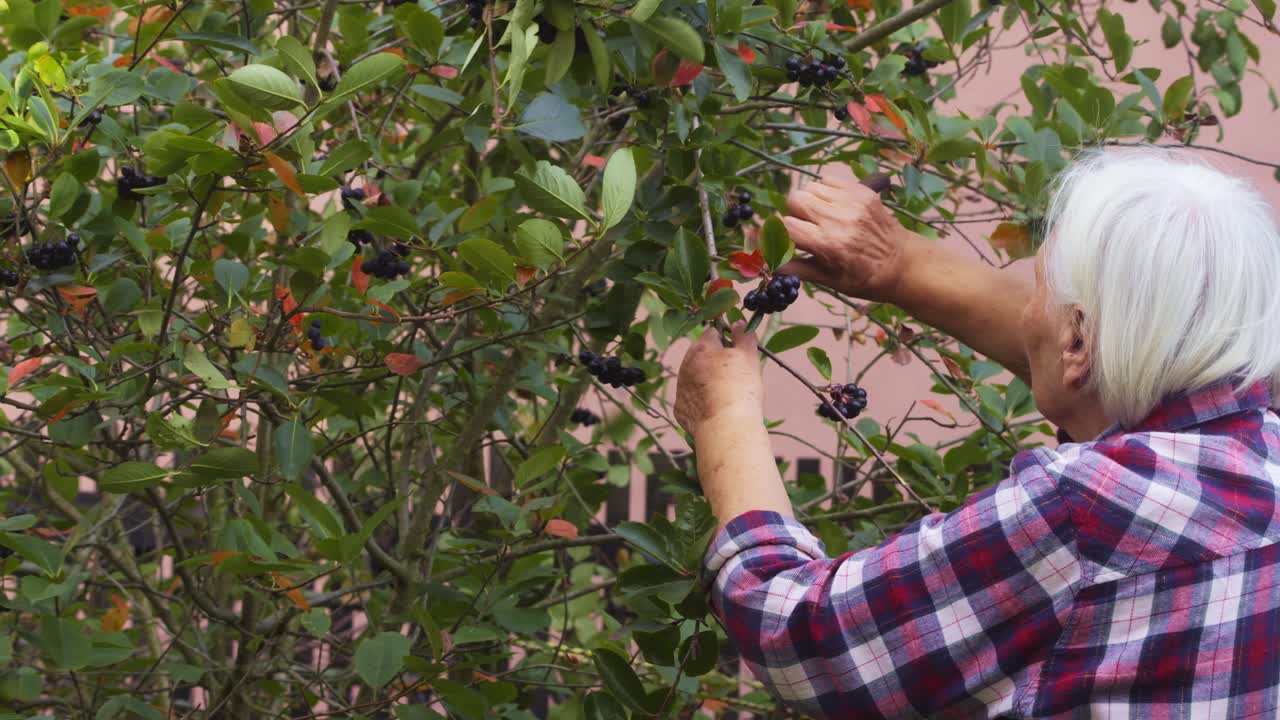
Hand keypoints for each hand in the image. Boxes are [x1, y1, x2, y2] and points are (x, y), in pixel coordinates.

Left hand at [675, 323, 762, 437]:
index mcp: (702, 348)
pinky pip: (692, 399)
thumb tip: (738, 323)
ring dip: (707, 381)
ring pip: (695, 377)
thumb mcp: (749, 356)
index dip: (727, 340)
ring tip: (727, 394)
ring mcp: (681, 387)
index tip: (738, 351)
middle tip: (735, 375)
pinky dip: (702, 401)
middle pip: (701, 355)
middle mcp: (686, 365)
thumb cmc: (740, 387)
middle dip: (715, 361)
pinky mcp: (680, 408)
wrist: (726, 426)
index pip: (713, 332)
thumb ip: (744, 335)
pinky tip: (716, 408)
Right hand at [778, 173, 921, 301]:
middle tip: (806, 227)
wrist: (903, 263)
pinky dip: (824, 192)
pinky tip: (833, 207)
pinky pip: (828, 180)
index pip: (787, 226)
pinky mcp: (861, 191)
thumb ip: (797, 268)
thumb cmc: (865, 278)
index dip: (783, 233)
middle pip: (795, 199)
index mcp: (829, 244)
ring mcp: (851, 201)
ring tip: (820, 217)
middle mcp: (838, 219)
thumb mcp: (830, 281)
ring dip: (809, 201)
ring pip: (810, 187)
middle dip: (794, 213)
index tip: (789, 240)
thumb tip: (768, 263)